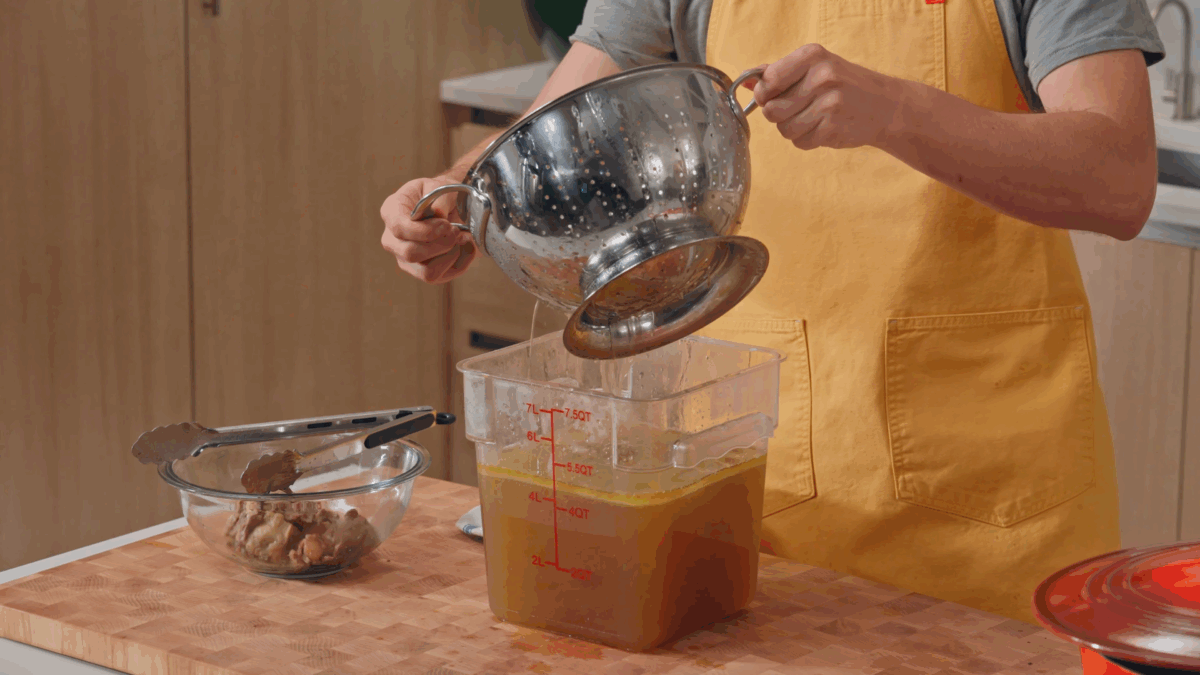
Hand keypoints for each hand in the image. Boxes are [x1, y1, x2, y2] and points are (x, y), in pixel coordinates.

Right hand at [380, 175, 477, 283]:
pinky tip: (465, 245)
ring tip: (462, 237)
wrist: (448, 205)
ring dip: (451, 255)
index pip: (399, 228)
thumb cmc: (438, 195)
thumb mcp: (438, 186)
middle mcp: (392, 240)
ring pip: (427, 272)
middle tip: (457, 230)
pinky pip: (442, 277)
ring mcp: (405, 260)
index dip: (425, 231)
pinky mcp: (422, 272)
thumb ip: (439, 199)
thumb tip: (440, 216)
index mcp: (391, 212)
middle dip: (441, 244)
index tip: (447, 225)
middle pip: (411, 254)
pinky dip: (460, 262)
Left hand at [744, 44, 905, 150]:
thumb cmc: (843, 84)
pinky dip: (807, 139)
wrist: (885, 105)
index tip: (771, 96)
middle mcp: (821, 77)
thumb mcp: (815, 67)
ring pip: (784, 129)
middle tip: (794, 109)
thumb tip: (746, 82)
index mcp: (812, 57)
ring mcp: (829, 104)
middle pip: (772, 110)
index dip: (763, 94)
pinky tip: (822, 128)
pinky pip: (801, 142)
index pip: (768, 81)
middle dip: (778, 115)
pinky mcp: (833, 128)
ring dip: (792, 129)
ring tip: (811, 119)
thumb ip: (778, 73)